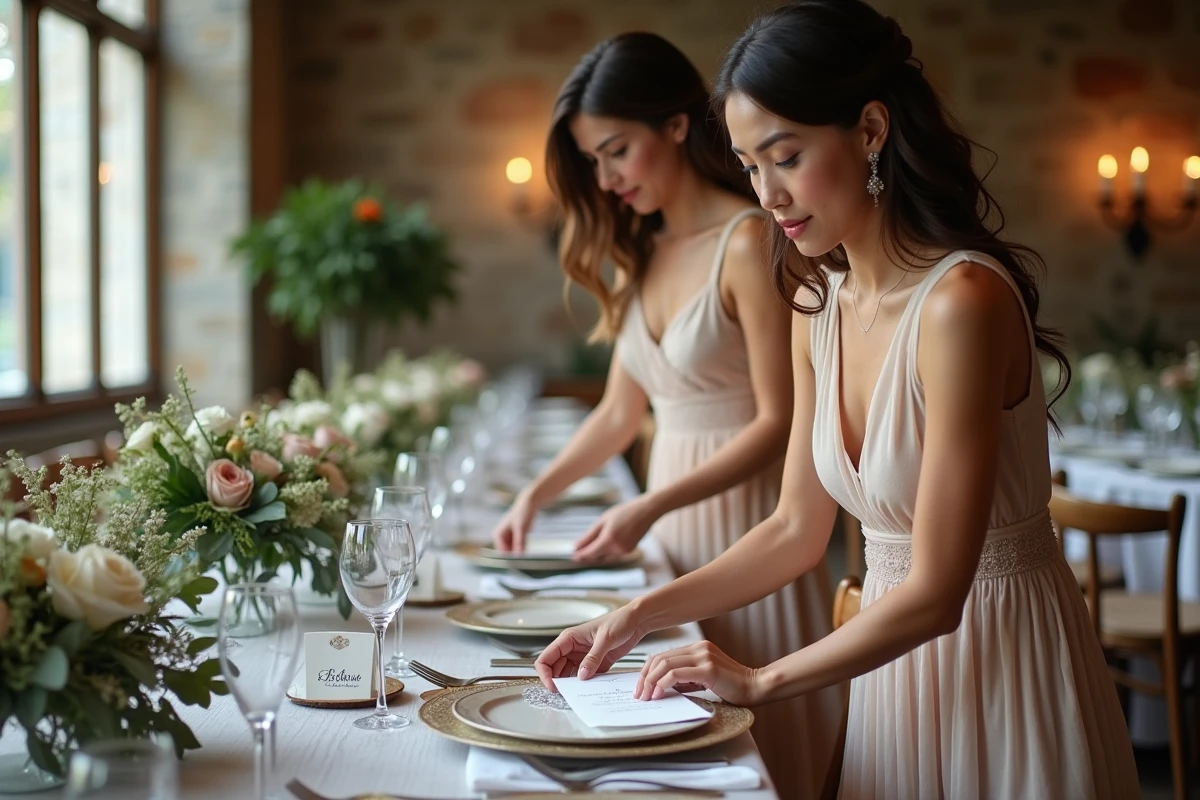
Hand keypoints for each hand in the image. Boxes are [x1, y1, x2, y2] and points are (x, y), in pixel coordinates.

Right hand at [492, 490, 537, 551]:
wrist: (529, 504)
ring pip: (514, 551)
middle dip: (516, 554)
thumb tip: (518, 555)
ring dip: (520, 550)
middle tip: (524, 550)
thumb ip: (519, 541)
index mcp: (497, 535)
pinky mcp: (515, 538)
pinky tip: (526, 538)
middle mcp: (501, 538)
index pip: (502, 552)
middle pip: (508, 553)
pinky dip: (523, 546)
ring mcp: (508, 538)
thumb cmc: (523, 514)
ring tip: (525, 538)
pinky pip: (519, 547)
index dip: (511, 557)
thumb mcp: (521, 528)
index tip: (520, 559)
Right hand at [534, 606, 644, 687]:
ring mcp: (583, 657)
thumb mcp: (606, 639)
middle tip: (566, 694)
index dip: (545, 674)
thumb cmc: (619, 621)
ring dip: (570, 685)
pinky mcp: (594, 664)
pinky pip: (584, 677)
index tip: (554, 686)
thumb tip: (581, 676)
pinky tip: (590, 690)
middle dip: (557, 682)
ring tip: (578, 694)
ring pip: (568, 675)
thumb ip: (593, 658)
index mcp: (569, 639)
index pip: (546, 658)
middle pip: (554, 669)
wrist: (636, 622)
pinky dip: (584, 685)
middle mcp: (572, 649)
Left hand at [573, 497, 658, 561]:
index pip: (590, 553)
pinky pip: (613, 555)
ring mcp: (624, 552)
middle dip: (587, 556)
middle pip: (597, 557)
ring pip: (605, 557)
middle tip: (577, 554)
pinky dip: (606, 552)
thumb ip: (589, 535)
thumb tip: (577, 546)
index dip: (580, 555)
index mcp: (608, 540)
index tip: (572, 556)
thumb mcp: (603, 520)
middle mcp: (617, 549)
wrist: (646, 511)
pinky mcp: (629, 551)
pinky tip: (601, 547)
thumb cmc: (624, 512)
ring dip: (596, 555)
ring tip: (587, 550)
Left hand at [634, 641, 762, 706]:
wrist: (755, 687)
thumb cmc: (731, 686)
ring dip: (651, 681)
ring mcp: (703, 656)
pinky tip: (660, 693)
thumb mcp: (703, 679)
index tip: (641, 687)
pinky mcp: (708, 668)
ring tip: (647, 696)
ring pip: (665, 664)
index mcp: (697, 647)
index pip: (663, 655)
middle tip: (639, 694)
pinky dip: (664, 683)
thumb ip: (685, 678)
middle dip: (645, 677)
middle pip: (660, 658)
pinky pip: (677, 673)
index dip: (647, 671)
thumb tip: (662, 686)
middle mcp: (699, 648)